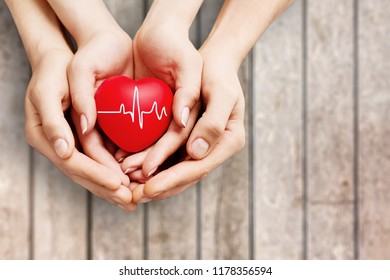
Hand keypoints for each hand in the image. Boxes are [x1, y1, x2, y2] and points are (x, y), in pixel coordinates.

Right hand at [25, 49, 134, 210]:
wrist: (63, 60)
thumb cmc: (53, 71)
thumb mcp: (48, 90)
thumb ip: (54, 121)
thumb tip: (64, 150)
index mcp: (44, 137)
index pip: (72, 163)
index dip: (96, 174)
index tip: (118, 184)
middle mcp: (57, 145)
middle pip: (83, 174)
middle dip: (108, 189)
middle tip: (131, 202)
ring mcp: (71, 144)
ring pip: (93, 171)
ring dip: (113, 188)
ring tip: (134, 200)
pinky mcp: (85, 138)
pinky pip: (101, 160)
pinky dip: (115, 172)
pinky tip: (132, 181)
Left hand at [123, 54, 245, 202]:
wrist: (211, 63)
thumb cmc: (218, 73)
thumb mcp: (221, 92)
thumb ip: (213, 122)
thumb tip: (196, 152)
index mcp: (228, 141)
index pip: (198, 167)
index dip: (173, 179)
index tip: (148, 188)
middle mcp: (214, 148)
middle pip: (185, 175)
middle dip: (158, 186)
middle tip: (133, 197)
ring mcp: (200, 146)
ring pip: (174, 169)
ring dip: (151, 179)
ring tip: (126, 184)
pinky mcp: (187, 140)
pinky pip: (168, 157)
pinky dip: (150, 164)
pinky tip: (130, 167)